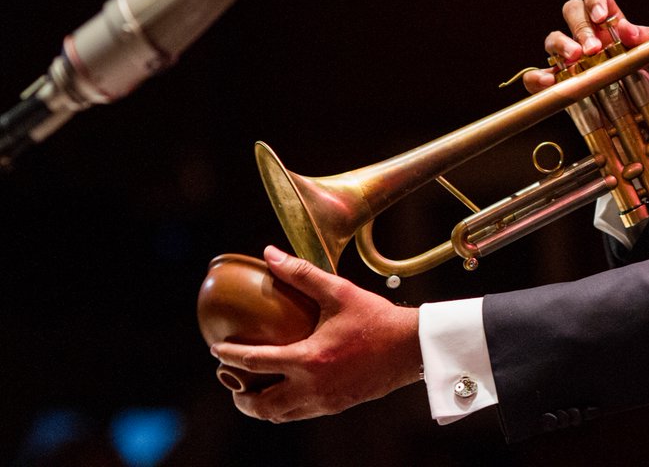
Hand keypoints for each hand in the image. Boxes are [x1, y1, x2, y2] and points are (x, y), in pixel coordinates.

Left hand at [211, 246, 420, 422]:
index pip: (255, 362)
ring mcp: (324, 401)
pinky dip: (283, 407)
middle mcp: (312, 386)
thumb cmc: (376, 318)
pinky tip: (285, 391)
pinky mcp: (336, 406)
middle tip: (231, 380)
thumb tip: (270, 254)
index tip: (216, 349)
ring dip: (260, 405)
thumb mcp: (339, 292)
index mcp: (309, 359)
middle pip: (261, 404)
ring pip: (279, 415)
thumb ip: (302, 274)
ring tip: (253, 390)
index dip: (230, 356)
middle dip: (240, 396)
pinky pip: (299, 414)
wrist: (411, 348)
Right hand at [521, 0, 648, 109]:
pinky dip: (537, 77)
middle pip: (572, 11)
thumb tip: (628, 28)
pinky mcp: (560, 87)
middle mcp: (588, 39)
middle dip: (581, 26)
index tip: (602, 17)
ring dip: (562, 45)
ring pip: (553, 39)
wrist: (647, 127)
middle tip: (594, 48)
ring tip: (576, 59)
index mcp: (612, 26)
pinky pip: (538, 77)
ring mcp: (572, 62)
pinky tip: (547, 81)